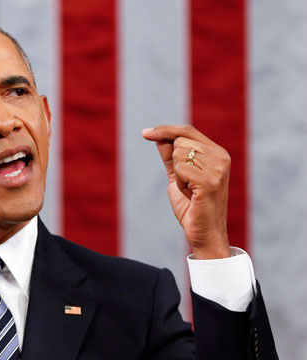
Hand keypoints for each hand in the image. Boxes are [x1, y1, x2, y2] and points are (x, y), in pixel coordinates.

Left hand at [142, 125, 230, 258]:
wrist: (204, 232)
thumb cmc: (192, 205)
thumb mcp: (178, 176)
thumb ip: (171, 156)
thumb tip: (158, 136)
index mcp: (217, 152)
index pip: (187, 130)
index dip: (164, 130)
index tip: (144, 133)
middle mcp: (221, 157)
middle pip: (180, 140)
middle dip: (173, 161)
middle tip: (186, 182)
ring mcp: (218, 168)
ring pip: (178, 153)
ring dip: (177, 174)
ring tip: (190, 189)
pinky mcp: (210, 180)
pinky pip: (179, 169)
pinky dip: (179, 182)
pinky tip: (190, 194)